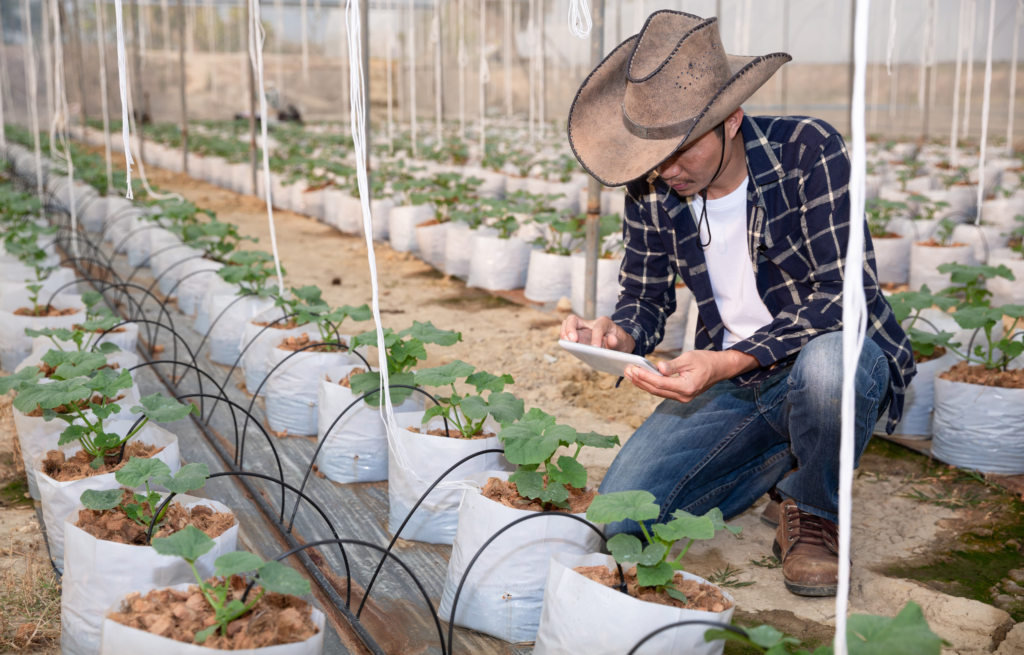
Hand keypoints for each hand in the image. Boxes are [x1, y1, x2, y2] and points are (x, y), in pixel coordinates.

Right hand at [560, 315, 635, 353]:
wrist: (619, 344)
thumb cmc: (621, 342)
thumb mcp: (625, 343)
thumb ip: (619, 342)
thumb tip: (611, 340)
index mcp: (604, 323)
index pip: (597, 327)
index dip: (596, 337)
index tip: (595, 348)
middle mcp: (590, 324)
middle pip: (574, 319)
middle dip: (570, 328)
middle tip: (572, 341)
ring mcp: (582, 330)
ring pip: (567, 325)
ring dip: (564, 334)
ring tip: (567, 345)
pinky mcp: (578, 337)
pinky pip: (567, 336)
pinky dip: (565, 341)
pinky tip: (568, 348)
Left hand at [624, 349, 758, 402]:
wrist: (720, 368)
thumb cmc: (706, 361)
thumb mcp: (689, 358)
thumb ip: (673, 365)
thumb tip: (658, 368)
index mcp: (687, 387)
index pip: (660, 383)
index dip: (645, 377)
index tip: (633, 369)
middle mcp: (684, 396)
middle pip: (656, 390)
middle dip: (640, 381)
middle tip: (627, 370)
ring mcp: (682, 398)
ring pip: (657, 392)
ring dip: (643, 383)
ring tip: (629, 374)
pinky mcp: (680, 395)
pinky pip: (662, 391)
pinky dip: (650, 385)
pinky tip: (641, 378)